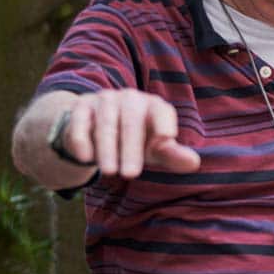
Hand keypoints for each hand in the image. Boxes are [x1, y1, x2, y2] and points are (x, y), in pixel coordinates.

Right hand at [59, 90, 201, 178]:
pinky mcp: (81, 107)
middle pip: (131, 122)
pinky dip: (81, 140)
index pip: (162, 112)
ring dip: (107, 149)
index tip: (166, 140)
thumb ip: (172, 155)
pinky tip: (85, 158)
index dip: (164, 124)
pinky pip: (80, 122)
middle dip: (131, 149)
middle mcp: (130, 98)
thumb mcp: (154, 150)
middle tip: (131, 174)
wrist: (96, 130)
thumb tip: (194, 163)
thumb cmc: (135, 142)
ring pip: (106, 123)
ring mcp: (104, 100)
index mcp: (154, 106)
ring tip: (109, 172)